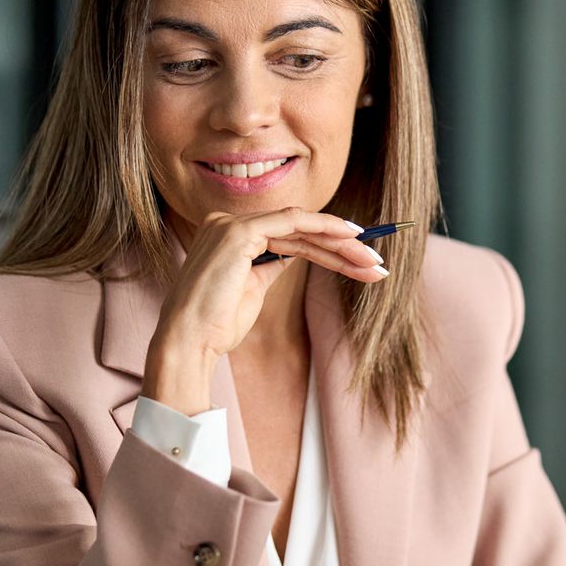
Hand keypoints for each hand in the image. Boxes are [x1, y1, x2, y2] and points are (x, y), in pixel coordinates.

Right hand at [146, 208, 385, 413]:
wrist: (188, 342)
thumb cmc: (217, 325)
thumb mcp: (252, 289)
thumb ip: (271, 265)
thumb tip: (297, 255)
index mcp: (229, 235)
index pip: (290, 235)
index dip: (328, 247)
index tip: (360, 261)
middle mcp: (227, 223)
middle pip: (299, 230)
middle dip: (342, 247)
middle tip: (376, 262)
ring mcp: (231, 224)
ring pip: (301, 227)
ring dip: (342, 244)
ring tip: (372, 262)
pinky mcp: (238, 232)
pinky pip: (292, 223)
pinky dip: (324, 228)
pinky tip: (351, 238)